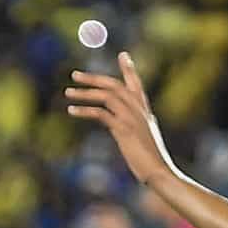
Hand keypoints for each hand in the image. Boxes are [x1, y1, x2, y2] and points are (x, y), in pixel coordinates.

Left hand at [67, 53, 176, 187]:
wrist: (160, 173)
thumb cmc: (152, 162)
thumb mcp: (144, 140)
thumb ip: (133, 127)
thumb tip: (121, 127)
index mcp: (145, 113)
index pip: (136, 85)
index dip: (129, 69)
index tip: (123, 54)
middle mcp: (139, 111)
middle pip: (115, 85)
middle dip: (94, 78)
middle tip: (75, 75)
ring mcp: (132, 118)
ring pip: (106, 96)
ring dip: (85, 92)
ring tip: (68, 93)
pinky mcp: (124, 128)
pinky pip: (101, 113)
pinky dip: (85, 110)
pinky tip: (72, 110)